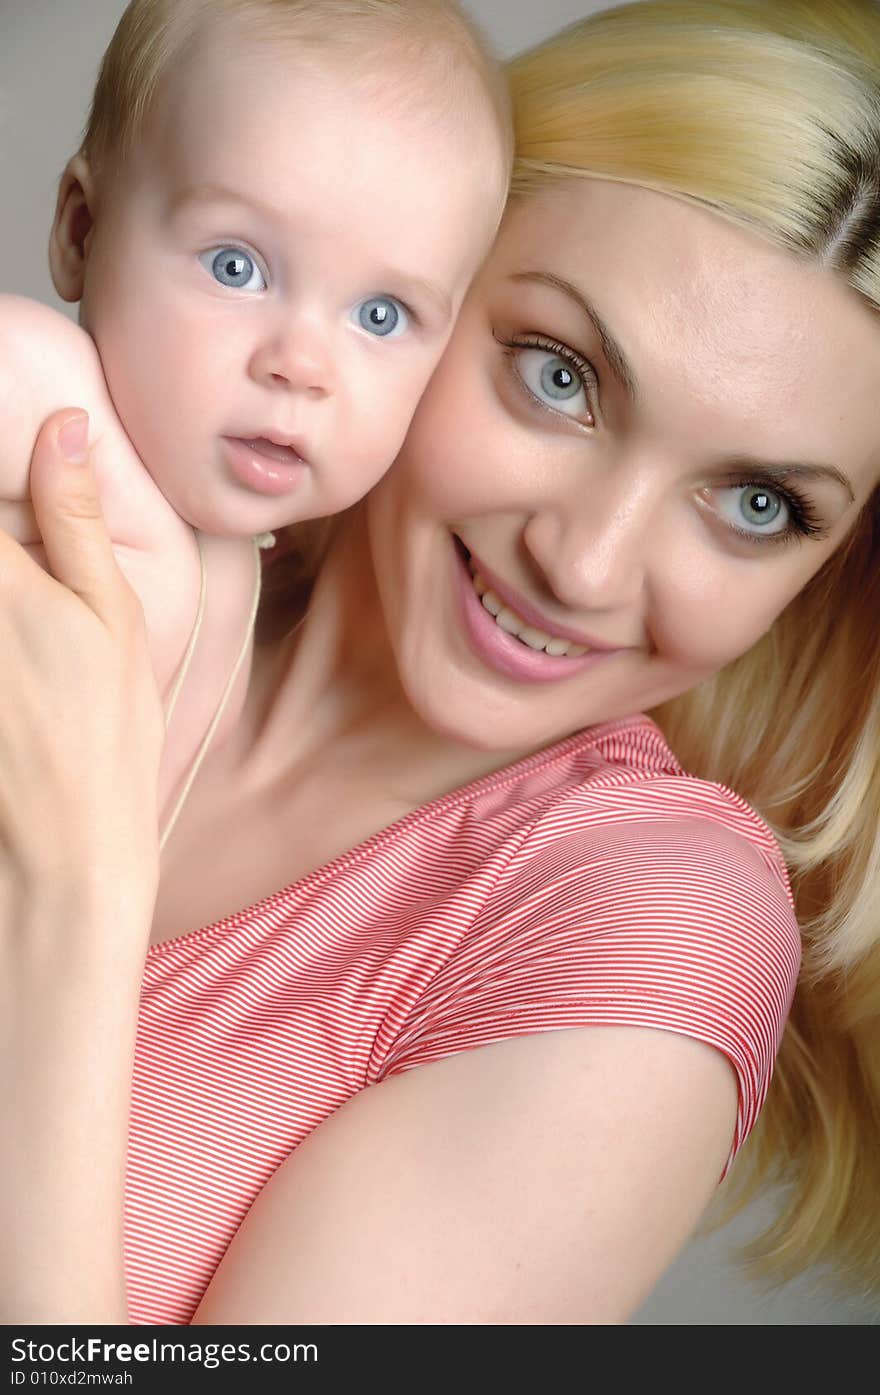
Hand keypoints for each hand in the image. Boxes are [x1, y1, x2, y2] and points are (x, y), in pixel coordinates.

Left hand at [0, 409, 163, 914]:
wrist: (64, 844)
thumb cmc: (106, 731)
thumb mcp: (114, 616)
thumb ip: (76, 518)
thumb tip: (65, 426)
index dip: (0, 472)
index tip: (23, 499)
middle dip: (0, 538)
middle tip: (38, 583)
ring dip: (1, 574)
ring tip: (38, 636)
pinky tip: (18, 666)